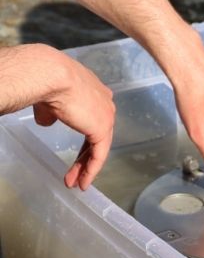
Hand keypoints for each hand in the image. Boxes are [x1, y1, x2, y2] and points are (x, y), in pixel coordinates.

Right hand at [30, 47, 114, 189]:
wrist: (48, 74)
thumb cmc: (43, 80)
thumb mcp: (48, 99)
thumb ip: (51, 113)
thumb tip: (46, 122)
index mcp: (94, 91)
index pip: (92, 119)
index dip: (85, 137)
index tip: (78, 152)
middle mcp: (104, 102)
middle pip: (96, 136)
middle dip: (84, 156)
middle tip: (75, 174)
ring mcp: (106, 116)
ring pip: (98, 147)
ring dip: (85, 167)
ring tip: (76, 183)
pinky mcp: (102, 130)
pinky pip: (98, 155)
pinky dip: (91, 170)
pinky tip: (83, 182)